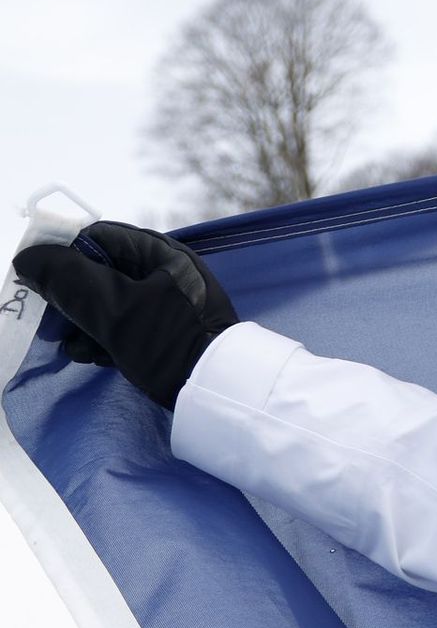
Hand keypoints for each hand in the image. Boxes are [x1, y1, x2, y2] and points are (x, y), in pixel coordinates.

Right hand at [11, 222, 239, 409]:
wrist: (215, 390)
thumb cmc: (167, 342)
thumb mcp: (113, 309)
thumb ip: (69, 281)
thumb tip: (29, 258)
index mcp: (160, 253)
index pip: (97, 238)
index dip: (61, 255)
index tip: (38, 281)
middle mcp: (165, 270)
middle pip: (99, 272)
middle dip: (70, 298)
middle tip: (50, 324)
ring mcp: (167, 300)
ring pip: (108, 301)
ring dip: (82, 322)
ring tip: (71, 346)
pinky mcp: (165, 329)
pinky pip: (125, 324)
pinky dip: (104, 337)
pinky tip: (93, 357)